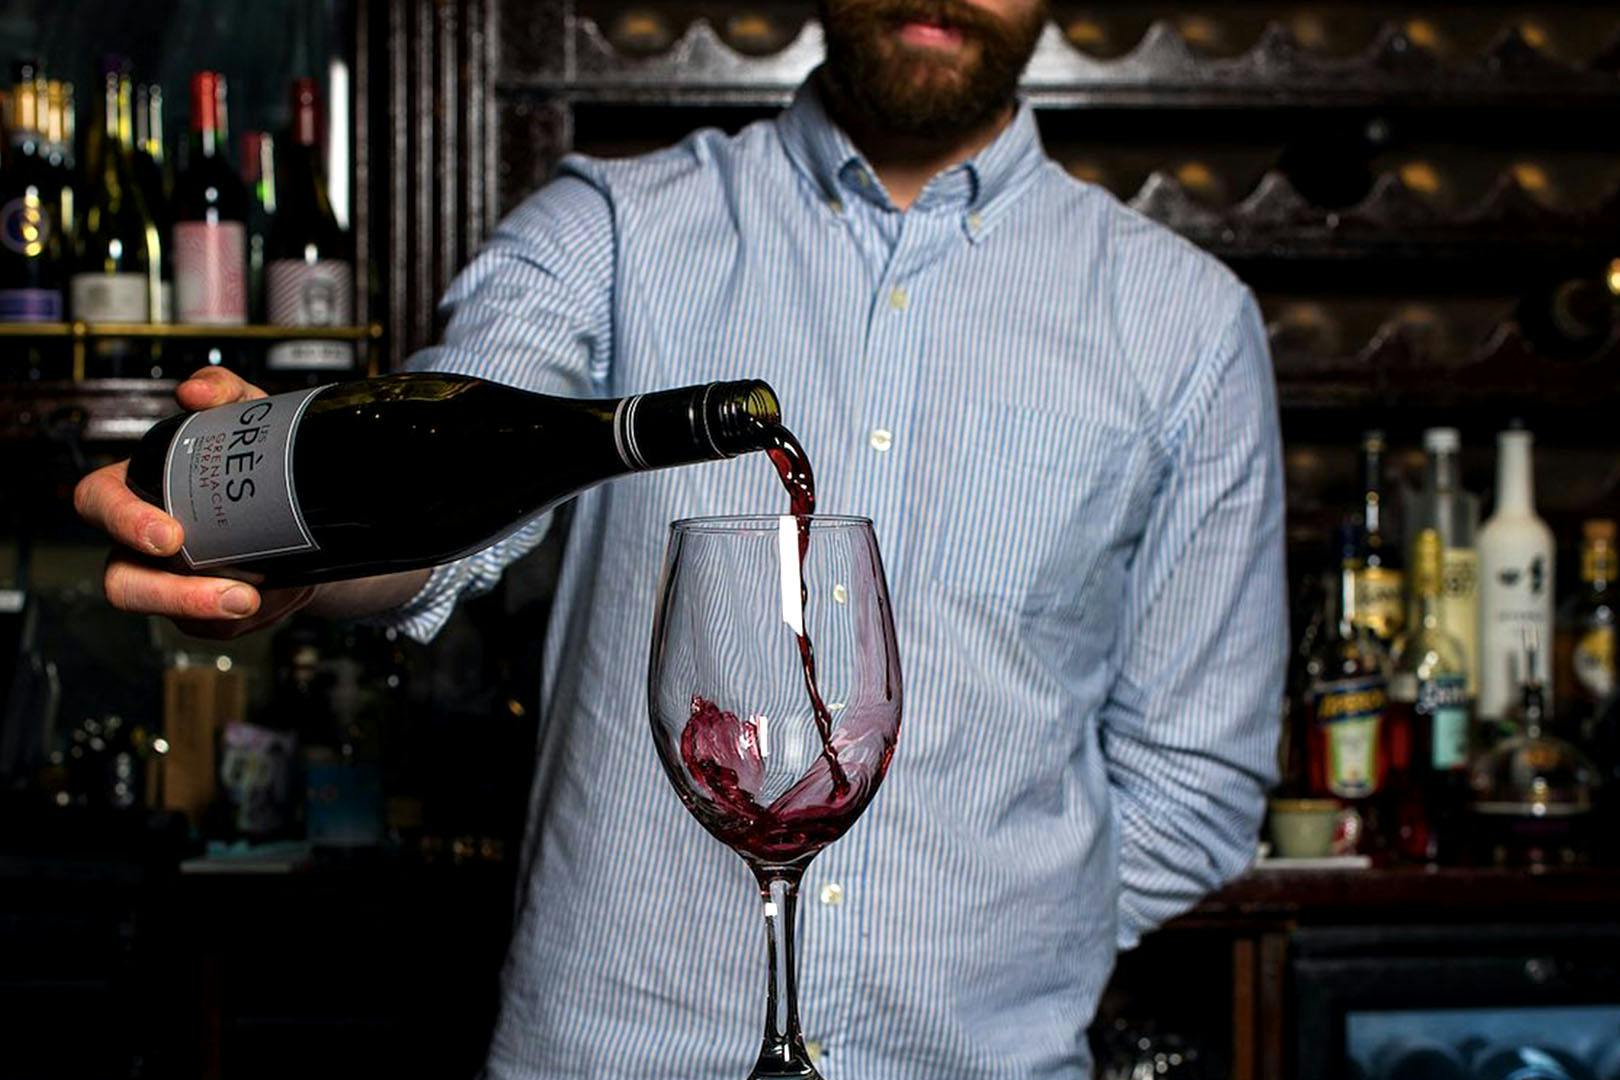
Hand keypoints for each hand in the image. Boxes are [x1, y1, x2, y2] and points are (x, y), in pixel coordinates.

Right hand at [73, 367, 318, 638]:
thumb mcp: (249, 416)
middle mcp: (143, 543)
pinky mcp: (203, 614)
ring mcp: (172, 582)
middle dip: (168, 593)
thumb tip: (196, 393)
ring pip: (169, 613)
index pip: (99, 502)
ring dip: (210, 613)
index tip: (171, 535)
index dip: (122, 521)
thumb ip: (224, 392)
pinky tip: (276, 597)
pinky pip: (213, 627)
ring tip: (257, 601)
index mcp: (139, 489)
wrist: (311, 509)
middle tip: (231, 591)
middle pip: (121, 580)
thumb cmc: (258, 460)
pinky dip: (248, 616)